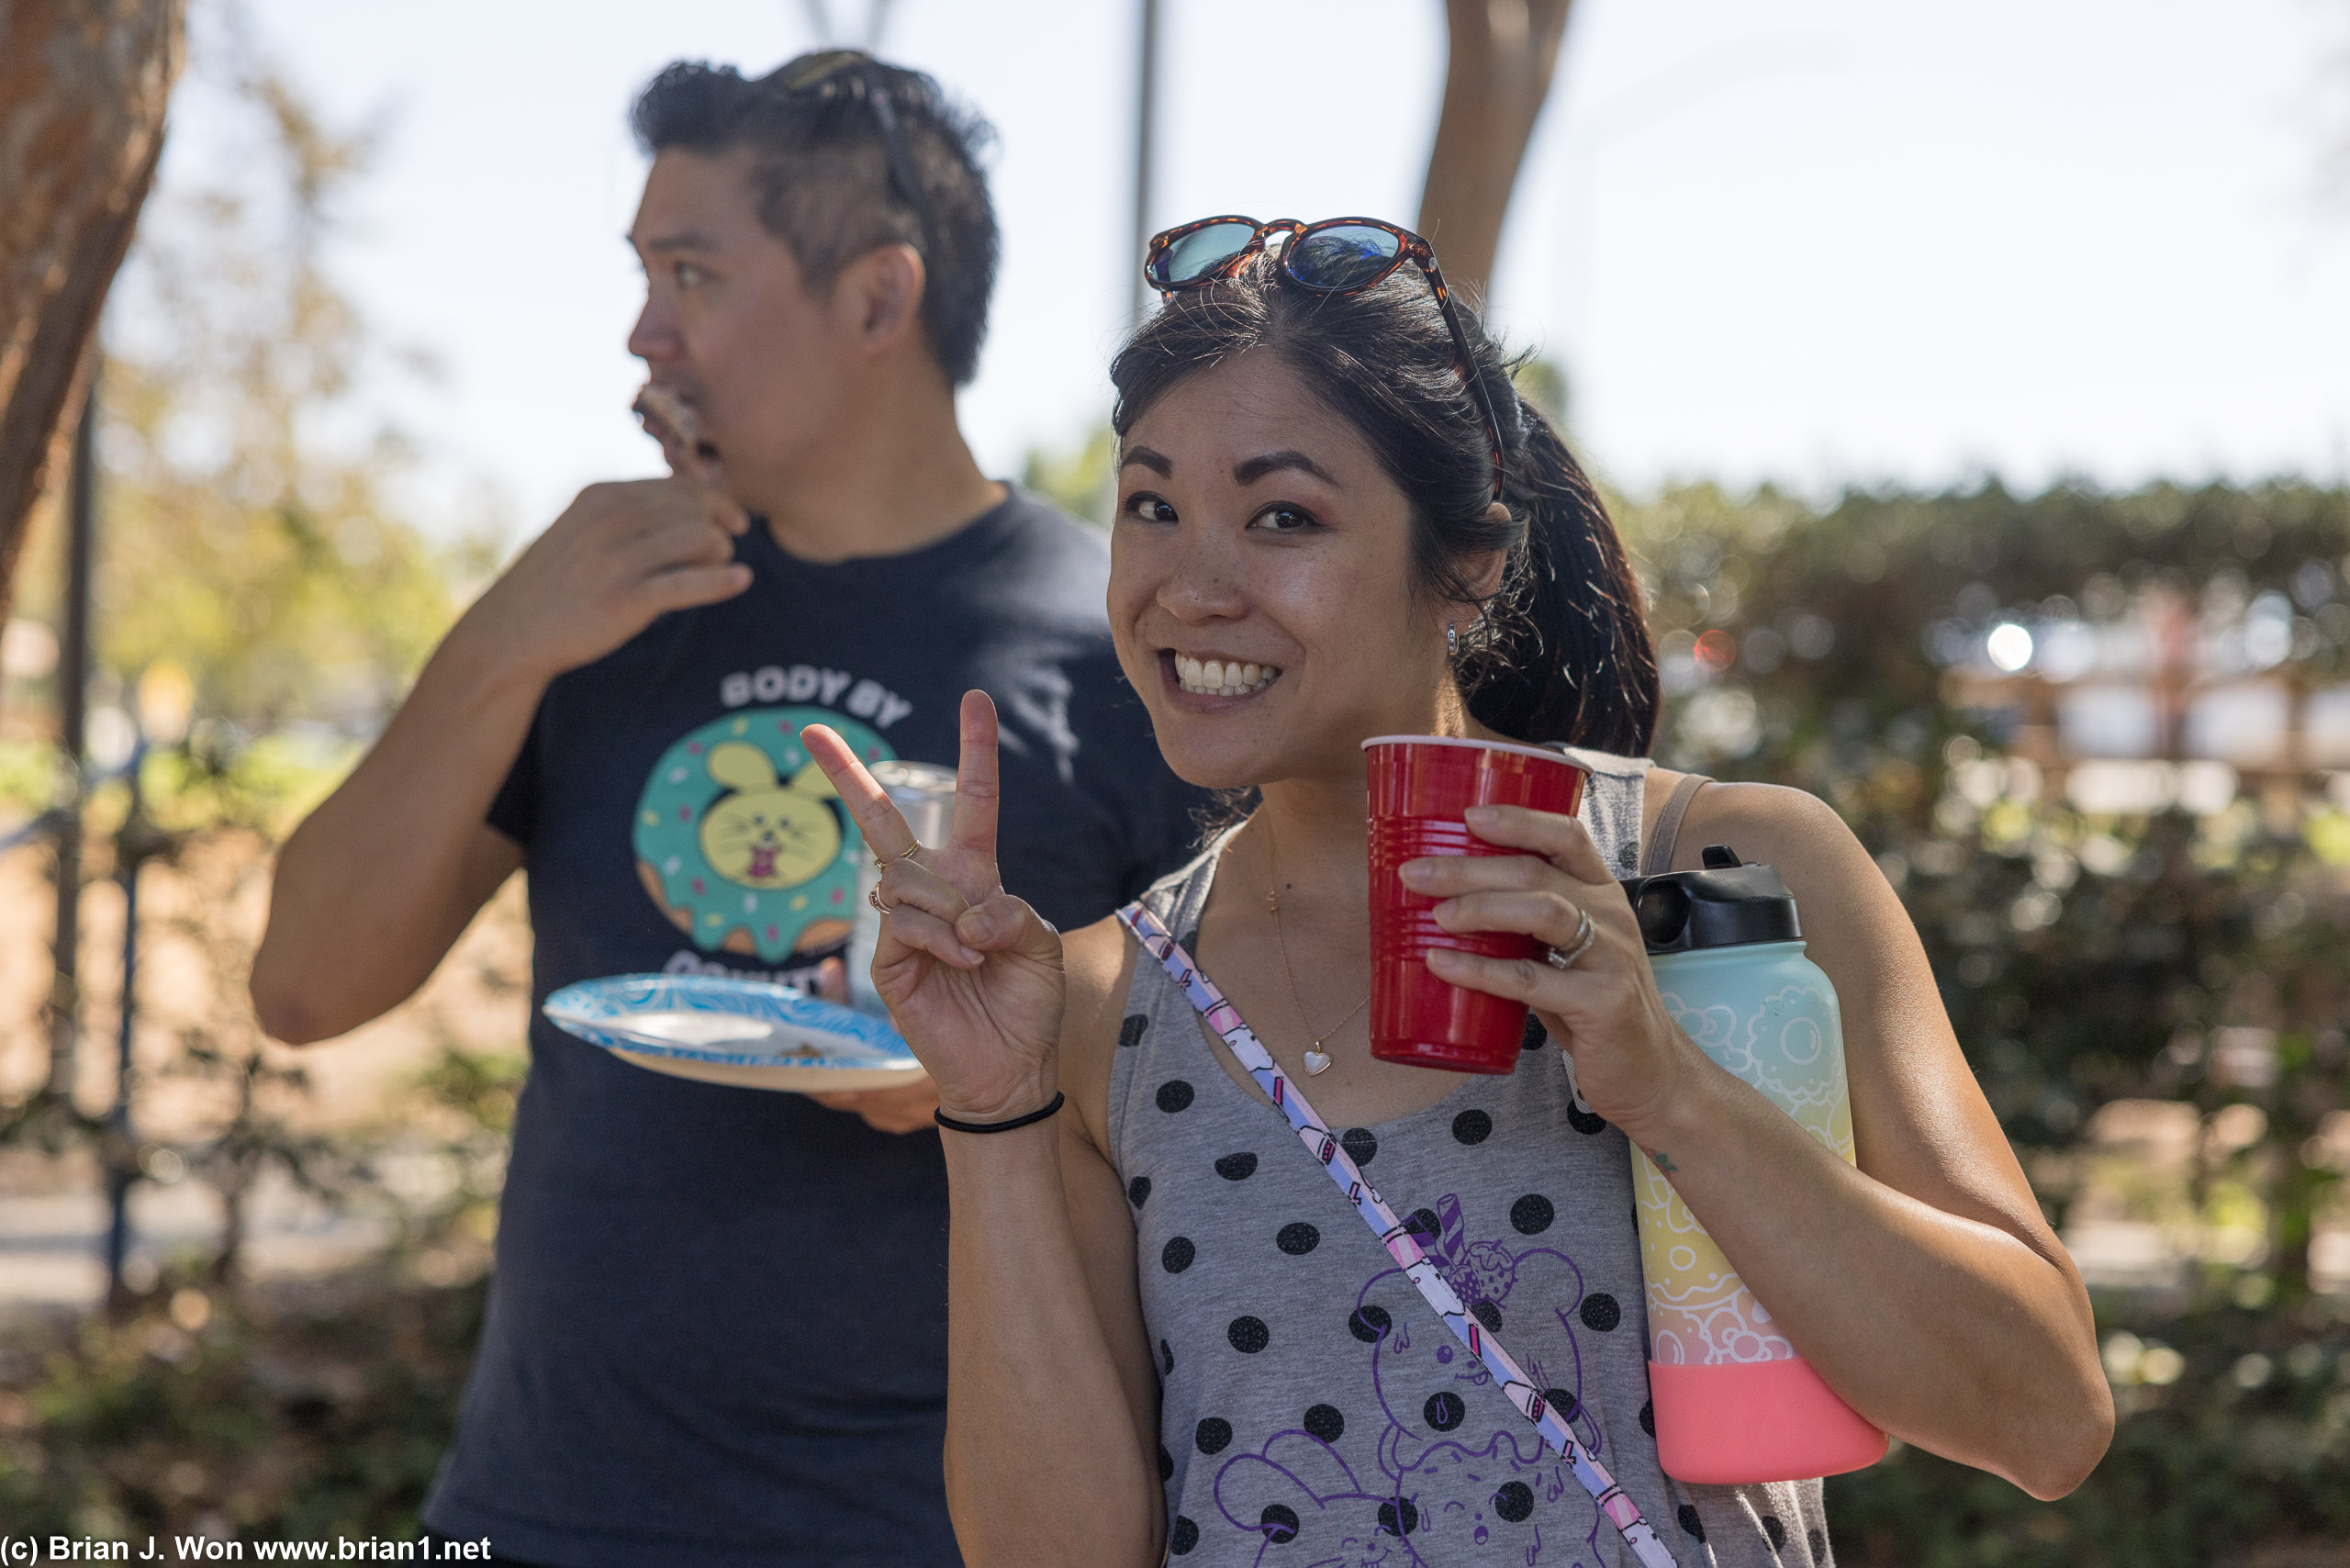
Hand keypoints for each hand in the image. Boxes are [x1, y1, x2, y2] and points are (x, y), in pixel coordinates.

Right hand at [460, 476, 749, 682]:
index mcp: (602, 496)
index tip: (734, 521)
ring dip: (721, 554)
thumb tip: (692, 503)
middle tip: (724, 551)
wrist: (511, 630)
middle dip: (720, 527)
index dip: (715, 502)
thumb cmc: (557, 581)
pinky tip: (741, 581)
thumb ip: (628, 513)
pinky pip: (688, 584)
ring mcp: (617, 560)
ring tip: (721, 569)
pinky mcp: (625, 601)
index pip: (678, 487)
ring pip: (700, 539)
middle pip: (695, 510)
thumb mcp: (584, 529)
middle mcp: (610, 521)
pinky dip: (721, 581)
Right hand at [800, 691, 1066, 1122]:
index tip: (976, 700)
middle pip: (882, 821)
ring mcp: (901, 924)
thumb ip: (1012, 913)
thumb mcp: (1041, 946)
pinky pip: (905, 923)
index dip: (975, 752)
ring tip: (977, 953)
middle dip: (844, 774)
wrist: (1010, 1069)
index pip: (972, 804)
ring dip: (952, 910)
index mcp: (975, 878)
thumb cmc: (1027, 1004)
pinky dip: (943, 939)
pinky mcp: (885, 960)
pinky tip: (964, 964)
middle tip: (809, 730)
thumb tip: (967, 911)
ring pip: (910, 880)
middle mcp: (932, 892)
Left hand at [1400, 803, 1703, 1141]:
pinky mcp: (1602, 1003)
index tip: (1467, 816)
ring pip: (1542, 911)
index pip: (1567, 836)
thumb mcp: (1569, 952)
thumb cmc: (1594, 1007)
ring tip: (1435, 916)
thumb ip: (1526, 925)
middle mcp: (1612, 916)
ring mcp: (1611, 957)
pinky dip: (1481, 970)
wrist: (1650, 1073)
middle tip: (1416, 874)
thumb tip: (1443, 902)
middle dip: (1470, 867)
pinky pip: (1531, 979)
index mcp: (1602, 894)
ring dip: (1481, 907)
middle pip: (1536, 871)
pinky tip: (1442, 964)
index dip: (1519, 820)